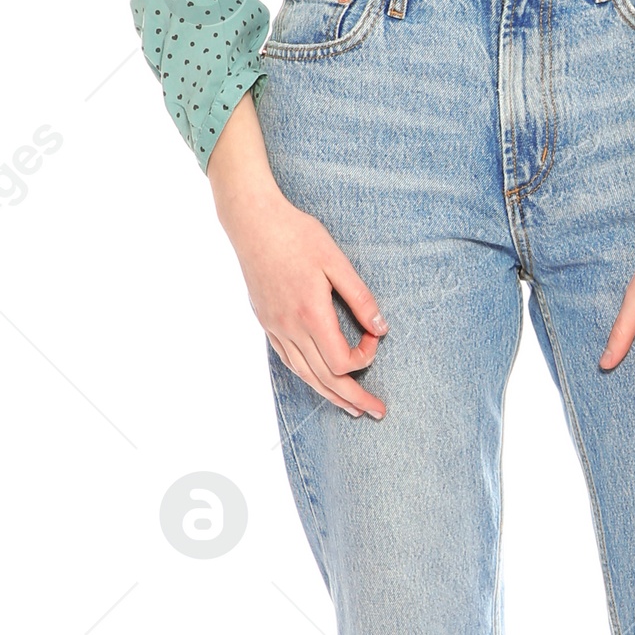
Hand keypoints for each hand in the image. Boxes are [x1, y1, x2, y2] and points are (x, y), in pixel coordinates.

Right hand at [207, 92, 386, 419]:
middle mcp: (290, 328)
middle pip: (325, 379)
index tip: (374, 336)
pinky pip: (289, 361)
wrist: (253, 222)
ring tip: (351, 408)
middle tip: (377, 412)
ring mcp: (275, 328)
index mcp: (310, 313)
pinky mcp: (267, 323)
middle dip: (353, 398)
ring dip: (330, 394)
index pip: (342, 361)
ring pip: (305, 375)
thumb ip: (360, 298)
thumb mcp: (336, 261)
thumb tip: (381, 329)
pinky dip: (308, 377)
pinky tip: (319, 381)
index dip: (365, 357)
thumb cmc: (297, 235)